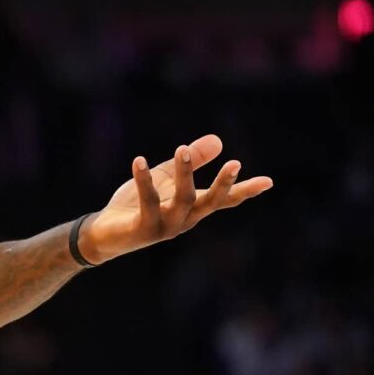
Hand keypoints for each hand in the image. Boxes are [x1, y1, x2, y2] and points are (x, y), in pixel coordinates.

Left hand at [79, 134, 271, 263]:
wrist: (104, 234)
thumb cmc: (137, 205)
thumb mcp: (166, 178)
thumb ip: (190, 161)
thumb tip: (219, 140)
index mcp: (193, 209)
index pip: (224, 200)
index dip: (245, 190)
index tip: (269, 181)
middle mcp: (184, 220)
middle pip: (210, 202)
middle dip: (223, 184)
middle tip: (235, 164)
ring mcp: (166, 226)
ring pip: (182, 200)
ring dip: (183, 174)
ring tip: (182, 147)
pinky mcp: (143, 229)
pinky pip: (147, 202)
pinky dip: (143, 180)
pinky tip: (139, 160)